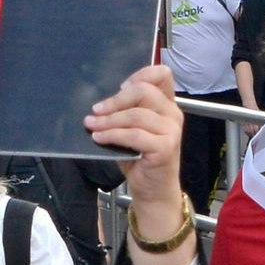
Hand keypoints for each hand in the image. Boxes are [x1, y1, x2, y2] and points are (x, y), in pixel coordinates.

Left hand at [86, 61, 184, 204]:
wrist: (153, 190)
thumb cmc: (140, 159)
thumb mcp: (132, 129)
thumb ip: (125, 112)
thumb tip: (99, 104)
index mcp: (167, 104)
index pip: (161, 74)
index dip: (139, 75)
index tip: (120, 87)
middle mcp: (173, 114)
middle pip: (144, 91)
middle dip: (115, 100)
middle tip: (96, 110)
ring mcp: (171, 130)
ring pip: (136, 115)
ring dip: (109, 120)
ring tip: (92, 125)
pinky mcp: (165, 147)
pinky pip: (134, 134)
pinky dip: (112, 135)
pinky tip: (99, 137)